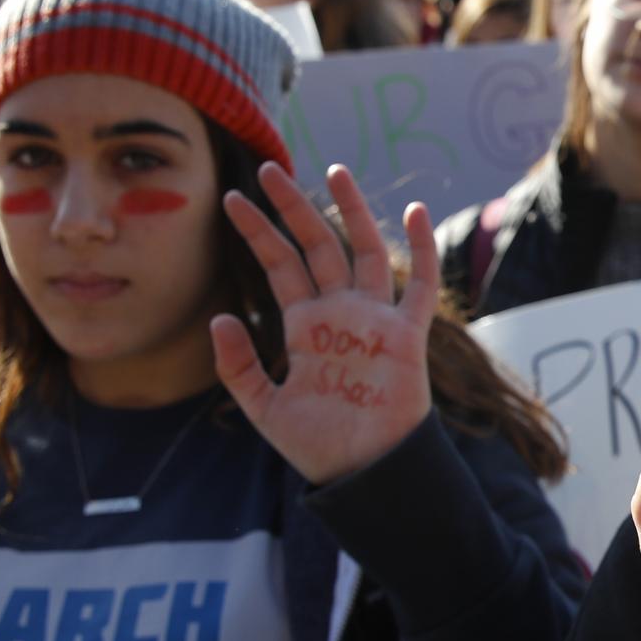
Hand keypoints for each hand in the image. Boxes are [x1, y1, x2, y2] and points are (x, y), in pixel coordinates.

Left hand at [212, 163, 434, 486]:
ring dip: (351, 211)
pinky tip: (415, 212)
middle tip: (269, 169)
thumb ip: (238, 365)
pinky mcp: (406, 335)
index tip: (230, 200)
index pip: (278, 264)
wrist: (361, 471)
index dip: (257, 232)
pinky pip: (419, 286)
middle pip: (316, 245)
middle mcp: (339, 312)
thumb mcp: (263, 406)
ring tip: (335, 171)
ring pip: (363, 251)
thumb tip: (220, 317)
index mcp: (304, 325)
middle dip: (293, 207)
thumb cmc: (317, 443)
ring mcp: (374, 318)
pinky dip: (421, 250)